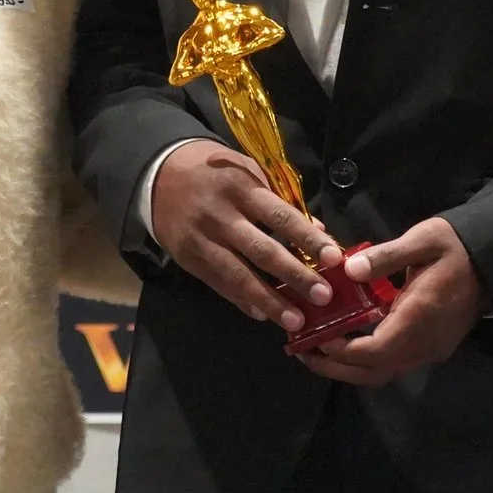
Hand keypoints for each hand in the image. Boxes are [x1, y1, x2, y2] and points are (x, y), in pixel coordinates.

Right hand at [150, 143, 342, 334]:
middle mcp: (220, 215)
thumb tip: (318, 233)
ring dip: (269, 300)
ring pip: (239, 275)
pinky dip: (242, 300)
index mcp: (241, 187)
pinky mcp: (187, 258)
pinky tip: (263, 315)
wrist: (159, 175)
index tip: (333, 259)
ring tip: (296, 320)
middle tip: (323, 297)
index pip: (280, 217)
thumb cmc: (216, 172)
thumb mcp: (249, 173)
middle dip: (295, 275)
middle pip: (262, 250)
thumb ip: (281, 202)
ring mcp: (201, 239)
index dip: (308, 239)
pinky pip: (218, 284)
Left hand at [294, 217, 485, 386]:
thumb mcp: (423, 240)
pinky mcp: (432, 348)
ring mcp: (430, 350)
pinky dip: (366, 361)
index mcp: (419, 318)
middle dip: (335, 369)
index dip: (340, 351)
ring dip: (348, 369)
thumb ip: (386, 256)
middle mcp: (424, 344)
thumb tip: (348, 269)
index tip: (314, 336)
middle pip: (373, 373)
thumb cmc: (457, 248)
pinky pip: (393, 365)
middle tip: (302, 353)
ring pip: (383, 374)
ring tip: (318, 352)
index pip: (373, 352)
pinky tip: (347, 343)